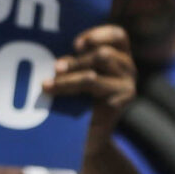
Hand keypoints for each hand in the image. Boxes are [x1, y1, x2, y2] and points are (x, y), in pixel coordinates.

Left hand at [47, 24, 137, 145]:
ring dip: (68, 77)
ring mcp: (127, 85)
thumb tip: (55, 57)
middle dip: (75, 61)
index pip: (118, 35)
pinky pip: (91, 87)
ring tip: (47, 84)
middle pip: (104, 54)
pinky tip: (52, 91)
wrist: (89, 139)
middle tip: (55, 68)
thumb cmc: (80, 101)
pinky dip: (67, 87)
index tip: (75, 44)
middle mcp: (128, 68)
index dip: (97, 34)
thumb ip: (75, 61)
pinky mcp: (121, 102)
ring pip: (94, 73)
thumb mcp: (79, 74)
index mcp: (120, 55)